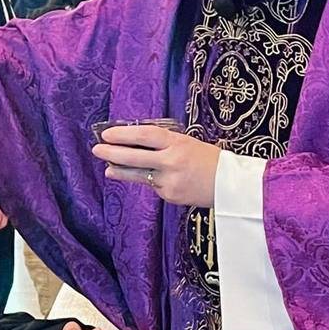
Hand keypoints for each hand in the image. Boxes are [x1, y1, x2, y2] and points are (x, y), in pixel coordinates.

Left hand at [91, 125, 219, 207]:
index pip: (145, 134)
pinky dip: (150, 182)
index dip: (124, 133)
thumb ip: (163, 143)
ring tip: (107, 169)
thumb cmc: (208, 159)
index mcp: (178, 143)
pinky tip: (154, 179)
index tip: (107, 134)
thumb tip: (132, 142)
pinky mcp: (170, 196)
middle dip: (112, 153)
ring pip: (138, 175)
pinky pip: (153, 186)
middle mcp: (172, 161)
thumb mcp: (187, 143)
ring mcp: (170, 180)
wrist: (231, 185)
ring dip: (119, 171)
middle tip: (96, 149)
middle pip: (135, 156)